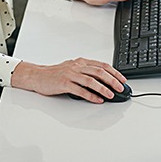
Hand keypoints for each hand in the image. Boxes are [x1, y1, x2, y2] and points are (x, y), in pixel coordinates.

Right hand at [11, 58, 126, 103]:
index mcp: (81, 62)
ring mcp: (70, 74)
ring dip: (103, 88)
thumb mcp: (73, 68)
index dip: (114, 72)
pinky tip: (97, 100)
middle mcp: (77, 66)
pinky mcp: (64, 83)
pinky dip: (90, 95)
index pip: (102, 65)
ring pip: (91, 80)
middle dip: (112, 80)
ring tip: (111, 95)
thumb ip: (86, 72)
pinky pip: (80, 90)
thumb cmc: (55, 74)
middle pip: (99, 71)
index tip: (122, 80)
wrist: (37, 76)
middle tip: (120, 88)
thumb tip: (103, 80)